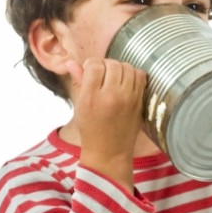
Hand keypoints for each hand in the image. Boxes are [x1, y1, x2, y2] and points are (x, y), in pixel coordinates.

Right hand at [67, 57, 146, 188]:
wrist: (109, 151)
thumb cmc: (91, 128)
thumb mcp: (80, 105)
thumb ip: (78, 81)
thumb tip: (71, 62)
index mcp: (91, 97)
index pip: (94, 65)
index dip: (92, 64)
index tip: (91, 71)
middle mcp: (110, 95)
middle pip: (112, 64)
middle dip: (106, 66)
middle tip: (104, 75)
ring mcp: (127, 98)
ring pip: (127, 67)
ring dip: (120, 69)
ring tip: (115, 78)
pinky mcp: (139, 101)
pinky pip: (140, 76)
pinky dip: (134, 74)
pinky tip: (127, 82)